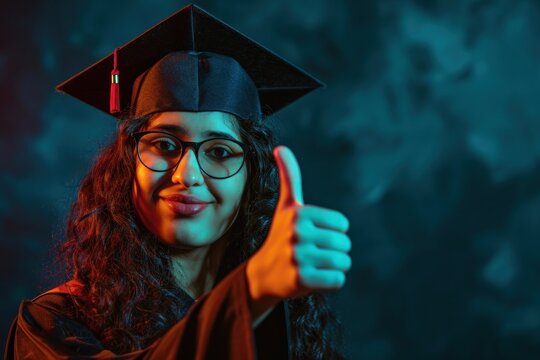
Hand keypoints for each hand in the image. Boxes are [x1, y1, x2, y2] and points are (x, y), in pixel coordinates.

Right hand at [246, 146, 351, 309]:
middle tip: (312, 254)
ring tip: (312, 266)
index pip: (343, 225)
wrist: (261, 274)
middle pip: (345, 244)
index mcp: (299, 213)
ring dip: (333, 267)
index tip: (313, 236)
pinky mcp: (301, 279)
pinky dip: (330, 282)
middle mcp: (297, 233)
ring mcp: (298, 257)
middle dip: (334, 252)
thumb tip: (281, 147)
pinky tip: (312, 279)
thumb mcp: (286, 207)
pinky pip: (338, 280)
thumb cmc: (279, 237)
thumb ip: (289, 177)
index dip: (333, 232)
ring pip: (344, 263)